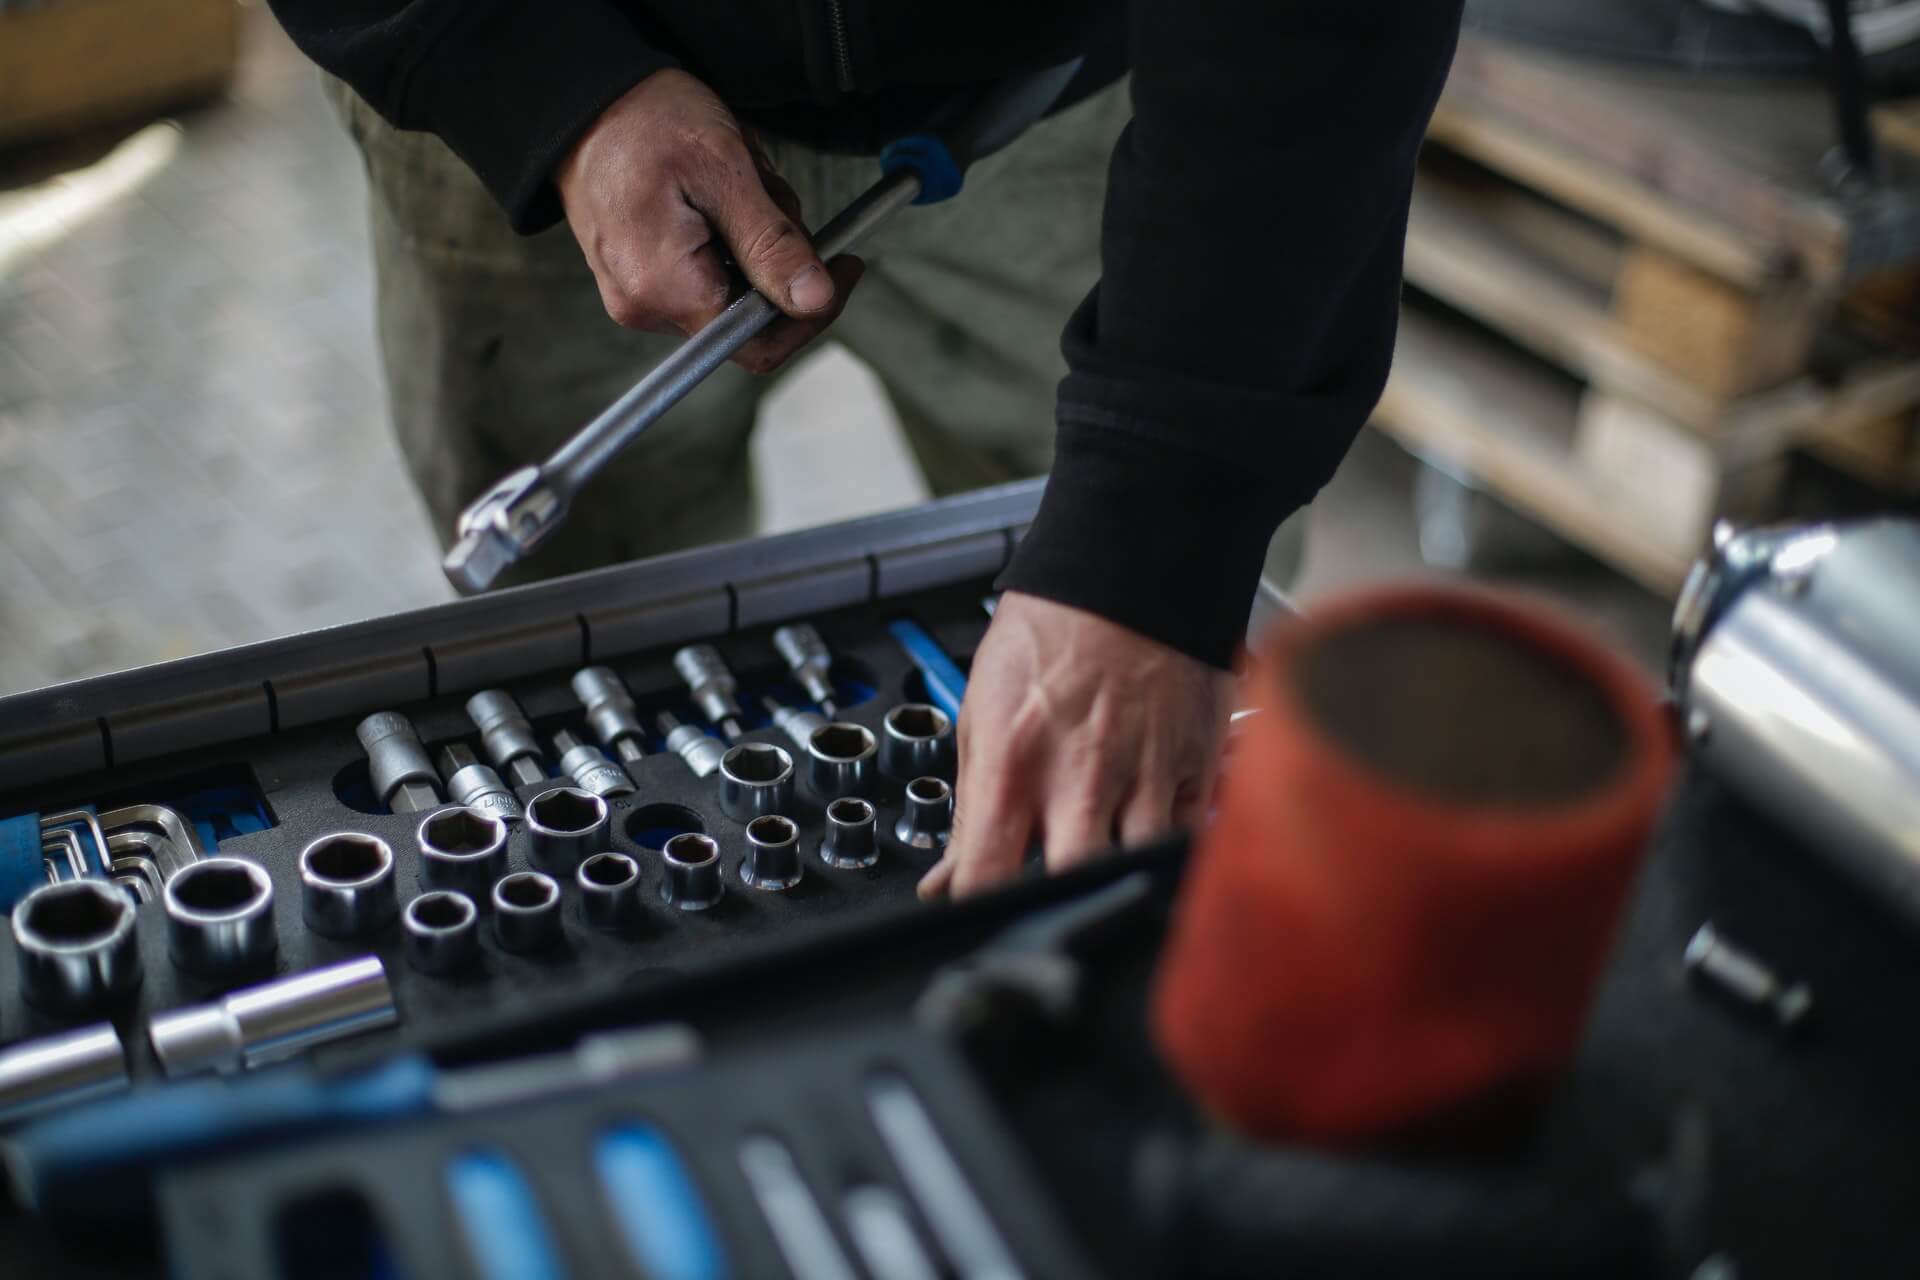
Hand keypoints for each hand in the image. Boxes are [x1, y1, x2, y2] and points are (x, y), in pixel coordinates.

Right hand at [556, 69, 863, 372]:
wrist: (581, 99)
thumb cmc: (645, 121)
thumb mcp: (724, 172)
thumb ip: (771, 244)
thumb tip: (814, 299)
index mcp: (665, 288)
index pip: (757, 344)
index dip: (811, 314)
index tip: (842, 268)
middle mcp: (645, 306)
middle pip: (749, 314)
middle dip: (779, 256)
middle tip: (772, 192)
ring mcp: (638, 294)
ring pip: (734, 290)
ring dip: (755, 239)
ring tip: (737, 180)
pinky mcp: (639, 276)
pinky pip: (706, 274)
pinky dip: (729, 236)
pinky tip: (715, 193)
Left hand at [918, 592, 1235, 900]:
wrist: (1127, 569)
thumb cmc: (1049, 634)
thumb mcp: (981, 713)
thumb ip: (970, 806)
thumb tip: (950, 879)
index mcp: (1013, 767)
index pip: (988, 880)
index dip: (979, 914)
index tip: (979, 919)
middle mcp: (1080, 780)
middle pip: (1069, 890)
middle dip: (1054, 906)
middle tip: (1046, 900)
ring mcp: (1145, 777)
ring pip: (1136, 873)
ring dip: (1116, 878)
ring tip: (1101, 861)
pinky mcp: (1196, 768)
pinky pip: (1185, 839)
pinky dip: (1165, 848)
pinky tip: (1147, 831)